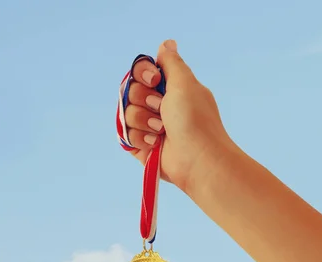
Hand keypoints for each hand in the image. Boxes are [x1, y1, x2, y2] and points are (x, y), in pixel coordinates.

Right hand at [122, 39, 233, 193]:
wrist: (196, 159)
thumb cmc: (195, 120)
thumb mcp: (185, 82)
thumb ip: (171, 62)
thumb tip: (167, 43)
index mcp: (170, 88)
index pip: (142, 71)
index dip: (143, 73)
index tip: (156, 80)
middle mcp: (158, 105)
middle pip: (130, 90)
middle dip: (144, 100)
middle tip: (162, 109)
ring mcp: (148, 125)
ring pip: (126, 112)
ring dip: (143, 120)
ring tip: (161, 130)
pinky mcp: (140, 145)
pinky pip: (125, 134)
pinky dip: (140, 138)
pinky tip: (156, 144)